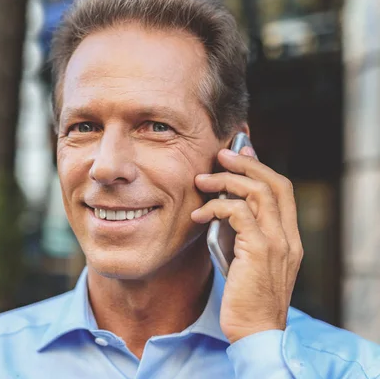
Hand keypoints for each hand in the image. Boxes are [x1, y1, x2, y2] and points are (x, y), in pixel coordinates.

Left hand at [191, 146, 302, 343]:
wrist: (254, 331)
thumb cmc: (245, 297)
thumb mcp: (247, 259)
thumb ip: (242, 233)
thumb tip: (221, 205)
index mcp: (288, 237)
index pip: (282, 190)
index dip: (260, 167)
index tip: (239, 154)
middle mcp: (288, 237)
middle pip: (274, 183)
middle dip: (247, 163)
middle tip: (220, 155)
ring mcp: (277, 242)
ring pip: (257, 192)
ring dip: (226, 181)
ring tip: (201, 181)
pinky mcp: (259, 251)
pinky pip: (238, 213)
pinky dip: (215, 207)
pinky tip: (198, 214)